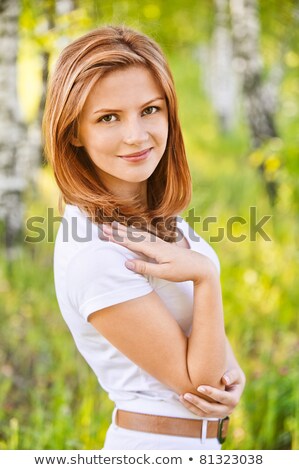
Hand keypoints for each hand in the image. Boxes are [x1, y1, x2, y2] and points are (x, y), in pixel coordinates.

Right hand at [100, 221, 217, 283]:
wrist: (200, 265)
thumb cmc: (182, 271)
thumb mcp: (163, 273)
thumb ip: (145, 268)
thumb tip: (126, 263)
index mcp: (154, 249)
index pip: (131, 242)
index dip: (117, 238)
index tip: (104, 234)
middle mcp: (156, 243)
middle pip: (133, 235)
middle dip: (117, 231)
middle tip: (102, 227)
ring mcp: (159, 242)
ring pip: (138, 234)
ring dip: (125, 230)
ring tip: (113, 225)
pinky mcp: (162, 244)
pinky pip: (144, 236)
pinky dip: (135, 232)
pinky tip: (132, 231)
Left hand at [178, 368, 245, 417]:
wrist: (231, 383)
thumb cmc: (231, 375)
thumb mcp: (235, 374)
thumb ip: (232, 375)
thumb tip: (224, 380)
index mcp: (234, 399)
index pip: (223, 398)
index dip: (212, 393)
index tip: (199, 387)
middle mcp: (228, 409)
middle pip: (212, 409)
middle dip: (198, 402)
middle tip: (186, 394)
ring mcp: (219, 414)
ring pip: (204, 413)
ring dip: (192, 406)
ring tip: (182, 397)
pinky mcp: (211, 414)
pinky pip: (200, 413)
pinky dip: (191, 407)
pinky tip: (182, 399)